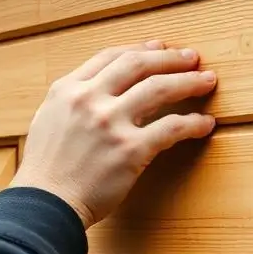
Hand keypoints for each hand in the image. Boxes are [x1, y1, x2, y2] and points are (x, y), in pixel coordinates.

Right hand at [10, 40, 216, 227]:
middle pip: (139, 64)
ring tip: (207, 80)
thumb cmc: (46, 173)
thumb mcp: (48, 122)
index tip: (159, 47)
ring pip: (160, 88)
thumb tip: (102, 93)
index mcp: (68, 90)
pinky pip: (172, 128)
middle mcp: (89, 99)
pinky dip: (194, 123)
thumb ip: (74, 103)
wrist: (44, 206)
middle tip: (192, 57)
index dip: (139, 49)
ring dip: (189, 81)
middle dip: (170, 58)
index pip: (110, 57)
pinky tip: (205, 123)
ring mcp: (110, 123)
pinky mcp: (130, 150)